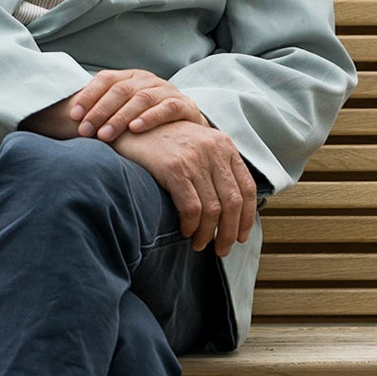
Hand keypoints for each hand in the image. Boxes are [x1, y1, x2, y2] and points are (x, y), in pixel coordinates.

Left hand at [68, 68, 206, 142]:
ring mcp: (166, 90)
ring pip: (140, 99)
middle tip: (85, 131)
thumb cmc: (147, 119)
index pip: (105, 79)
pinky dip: (150, 118)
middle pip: (120, 90)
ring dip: (120, 118)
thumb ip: (103, 111)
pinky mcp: (183, 104)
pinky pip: (166, 108)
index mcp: (130, 76)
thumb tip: (68, 121)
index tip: (73, 116)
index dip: (88, 96)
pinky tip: (136, 129)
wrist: (187, 126)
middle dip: (100, 111)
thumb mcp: (124, 110)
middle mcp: (147, 79)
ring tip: (105, 135)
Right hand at [109, 120, 256, 256]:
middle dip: (230, 232)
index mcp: (224, 145)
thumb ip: (215, 167)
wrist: (128, 127)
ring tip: (200, 244)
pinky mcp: (174, 168)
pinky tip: (185, 231)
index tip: (242, 236)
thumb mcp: (196, 146)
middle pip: (234, 202)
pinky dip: (191, 226)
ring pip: (213, 210)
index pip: (247, 187)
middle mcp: (214, 150)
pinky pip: (192, 208)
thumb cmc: (163, 143)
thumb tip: (231, 208)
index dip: (247, 217)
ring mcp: (194, 158)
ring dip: (208, 234)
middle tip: (222, 249)